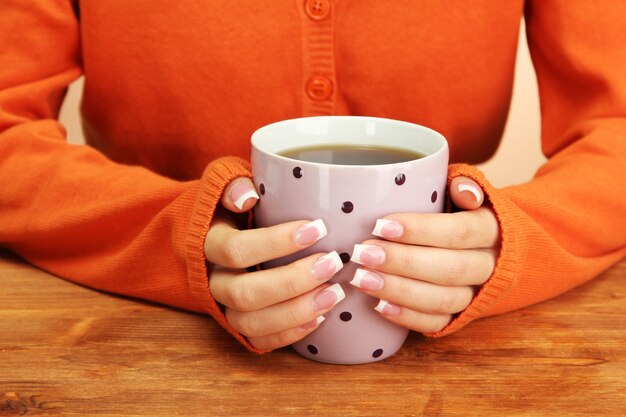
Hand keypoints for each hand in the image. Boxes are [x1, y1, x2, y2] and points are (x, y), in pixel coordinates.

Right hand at [204, 178, 344, 350]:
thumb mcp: (225, 183)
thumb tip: (248, 197)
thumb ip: (232, 185)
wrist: (216, 234)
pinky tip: (321, 317)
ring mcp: (224, 306)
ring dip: (296, 312)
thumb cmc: (232, 207)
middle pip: (244, 293)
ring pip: (251, 323)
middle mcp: (213, 280)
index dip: (275, 242)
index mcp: (208, 243)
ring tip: (334, 295)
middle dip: (292, 282)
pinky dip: (289, 334)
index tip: (317, 229)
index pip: (235, 249)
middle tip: (332, 263)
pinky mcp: (239, 325)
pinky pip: (258, 341)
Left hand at [349, 176, 499, 332]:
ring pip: (443, 300)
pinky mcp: (462, 316)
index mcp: (491, 229)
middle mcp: (489, 265)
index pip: (460, 231)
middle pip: (450, 269)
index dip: (420, 230)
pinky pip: (438, 323)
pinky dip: (408, 317)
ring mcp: (476, 295)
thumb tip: (463, 191)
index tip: (380, 226)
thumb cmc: (462, 212)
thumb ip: (463, 184)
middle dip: (402, 263)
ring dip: (400, 291)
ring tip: (362, 279)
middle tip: (362, 253)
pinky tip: (379, 306)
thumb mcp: (464, 191)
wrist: (493, 248)